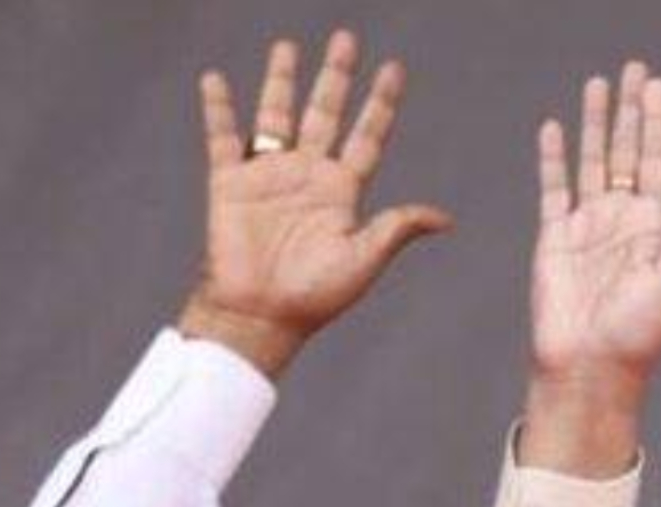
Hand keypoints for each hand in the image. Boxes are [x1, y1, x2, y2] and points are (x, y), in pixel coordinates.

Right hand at [181, 30, 450, 378]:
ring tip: (288, 46)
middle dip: (336, 76)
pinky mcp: (230, 182)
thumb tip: (444, 218)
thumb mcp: (365, 260)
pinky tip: (216, 79)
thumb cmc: (316, 296)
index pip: (367, 135)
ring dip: (282, 81)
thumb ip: (397, 229)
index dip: (381, 103)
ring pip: (277, 115)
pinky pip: (223, 137)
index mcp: (343, 192)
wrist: (263, 314)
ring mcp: (269, 175)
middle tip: (346, 38)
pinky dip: (218, 109)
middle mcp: (308, 175)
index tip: (394, 68)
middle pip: (326, 113)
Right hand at [528, 63, 660, 395]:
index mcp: (655, 229)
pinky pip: (554, 188)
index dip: (656, 123)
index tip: (657, 86)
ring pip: (592, 161)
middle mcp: (624, 222)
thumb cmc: (639, 335)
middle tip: (635, 69)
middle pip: (626, 152)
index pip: (657, 162)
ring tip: (599, 84)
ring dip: (596, 123)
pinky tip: (556, 129)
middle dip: (630, 111)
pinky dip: (554, 158)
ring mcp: (588, 227)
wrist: (590, 367)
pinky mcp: (554, 238)